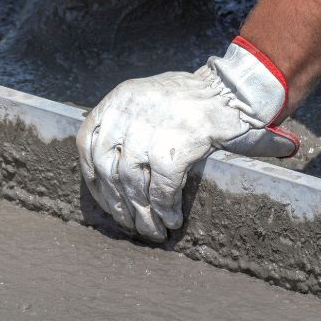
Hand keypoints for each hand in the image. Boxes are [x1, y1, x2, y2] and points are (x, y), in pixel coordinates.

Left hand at [76, 37, 298, 241]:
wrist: (234, 89)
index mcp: (118, 99)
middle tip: (130, 224)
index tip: (103, 198)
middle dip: (117, 203)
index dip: (91, 176)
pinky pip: (161, 187)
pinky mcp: (175, 146)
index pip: (86, 142)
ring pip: (132, 183)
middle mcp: (128, 112)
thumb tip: (109, 174)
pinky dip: (165, 208)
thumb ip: (126, 125)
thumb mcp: (148, 99)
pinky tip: (172, 220)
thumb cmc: (193, 99)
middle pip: (107, 168)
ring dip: (142, 213)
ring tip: (152, 230)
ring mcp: (150, 129)